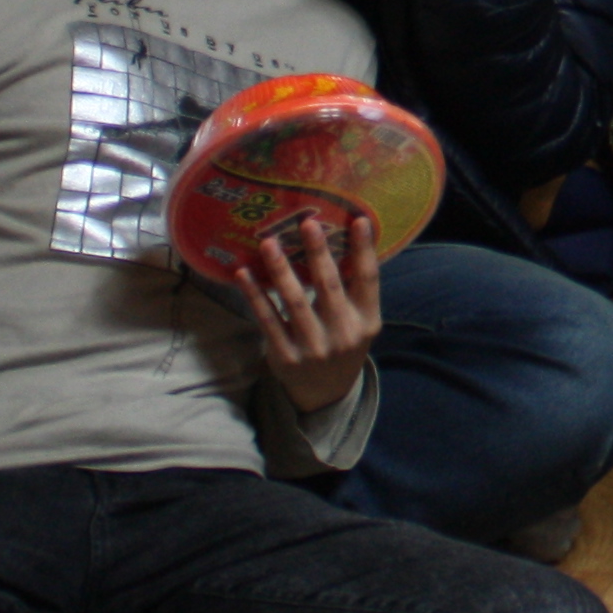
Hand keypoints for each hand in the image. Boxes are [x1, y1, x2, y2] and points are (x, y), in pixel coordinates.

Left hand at [246, 209, 380, 418]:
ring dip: (280, 270)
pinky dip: (255, 295)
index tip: (359, 220)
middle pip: (329, 286)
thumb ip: (356, 290)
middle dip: (318, 253)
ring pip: (294, 301)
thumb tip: (347, 239)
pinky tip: (244, 274)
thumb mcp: (360, 322)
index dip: (364, 250)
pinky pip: (267, 319)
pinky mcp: (285, 355)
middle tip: (307, 223)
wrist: (325, 392)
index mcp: (366, 320)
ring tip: (269, 243)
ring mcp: (313, 346)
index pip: (368, 280)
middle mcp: (343, 333)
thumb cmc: (342, 343)